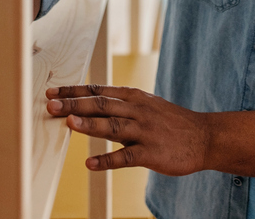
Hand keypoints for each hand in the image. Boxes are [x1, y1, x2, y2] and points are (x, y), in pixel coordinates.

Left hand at [46, 84, 210, 175]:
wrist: (204, 136)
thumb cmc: (171, 122)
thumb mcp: (146, 104)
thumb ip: (121, 105)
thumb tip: (91, 105)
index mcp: (134, 97)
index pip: (98, 91)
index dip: (74, 91)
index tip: (53, 92)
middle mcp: (137, 110)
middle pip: (101, 105)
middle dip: (74, 104)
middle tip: (50, 105)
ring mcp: (144, 131)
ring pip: (112, 126)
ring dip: (89, 125)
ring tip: (68, 124)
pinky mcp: (151, 153)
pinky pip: (126, 157)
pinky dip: (107, 160)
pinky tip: (90, 164)